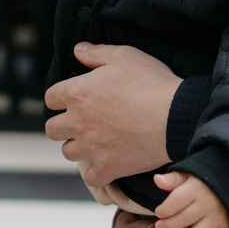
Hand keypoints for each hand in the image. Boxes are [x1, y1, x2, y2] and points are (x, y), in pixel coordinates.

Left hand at [43, 43, 180, 184]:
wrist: (177, 117)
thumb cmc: (152, 83)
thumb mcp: (125, 56)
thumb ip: (96, 53)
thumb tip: (78, 50)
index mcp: (78, 93)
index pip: (51, 98)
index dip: (60, 98)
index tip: (72, 100)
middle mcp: (79, 122)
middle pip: (52, 129)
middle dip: (64, 124)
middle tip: (81, 122)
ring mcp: (92, 147)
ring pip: (68, 152)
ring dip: (77, 147)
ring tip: (94, 141)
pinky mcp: (108, 167)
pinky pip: (90, 177)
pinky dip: (95, 172)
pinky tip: (105, 163)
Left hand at [151, 171, 228, 227]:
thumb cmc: (203, 180)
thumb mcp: (188, 173)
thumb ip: (173, 179)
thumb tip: (157, 179)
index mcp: (197, 189)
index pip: (178, 200)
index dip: (165, 209)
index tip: (158, 212)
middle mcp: (207, 204)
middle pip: (186, 218)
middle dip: (170, 225)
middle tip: (159, 227)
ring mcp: (217, 217)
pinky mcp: (224, 227)